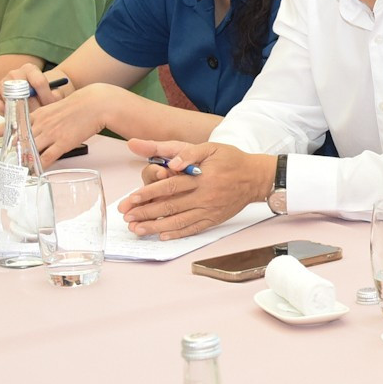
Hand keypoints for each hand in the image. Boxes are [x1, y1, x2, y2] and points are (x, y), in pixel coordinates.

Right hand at [0, 62, 65, 115]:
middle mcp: (14, 74)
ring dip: (16, 109)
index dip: (45, 96)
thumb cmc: (47, 95)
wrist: (37, 96)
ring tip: (25, 115)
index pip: (38, 82)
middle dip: (30, 106)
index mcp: (30, 69)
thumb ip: (53, 98)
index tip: (49, 104)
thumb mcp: (54, 95)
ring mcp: (2, 83)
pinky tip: (12, 115)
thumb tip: (48, 102)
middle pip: (20, 90)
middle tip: (36, 114)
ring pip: (6, 96)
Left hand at [0, 82, 118, 164]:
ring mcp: (51, 134)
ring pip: (30, 151)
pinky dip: (39, 166)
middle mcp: (40, 125)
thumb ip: (44, 119)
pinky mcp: (63, 142)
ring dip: (21, 162)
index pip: (11, 123)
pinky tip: (35, 172)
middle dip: (7, 152)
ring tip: (13, 172)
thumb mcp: (55, 108)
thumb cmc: (78, 106)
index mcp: (38, 115)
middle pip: (18, 141)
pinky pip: (47, 157)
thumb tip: (37, 130)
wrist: (95, 104)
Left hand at [117, 137, 270, 238]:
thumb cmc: (231, 160)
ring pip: (178, 221)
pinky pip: (193, 229)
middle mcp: (205, 196)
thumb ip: (187, 152)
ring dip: (155, 226)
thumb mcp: (210, 147)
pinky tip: (162, 235)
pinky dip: (176, 234)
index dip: (148, 193)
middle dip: (145, 212)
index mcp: (201, 177)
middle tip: (126, 216)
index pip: (170, 187)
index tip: (131, 199)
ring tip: (137, 229)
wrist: (256, 177)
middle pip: (170, 207)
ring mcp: (209, 210)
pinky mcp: (214, 219)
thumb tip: (170, 165)